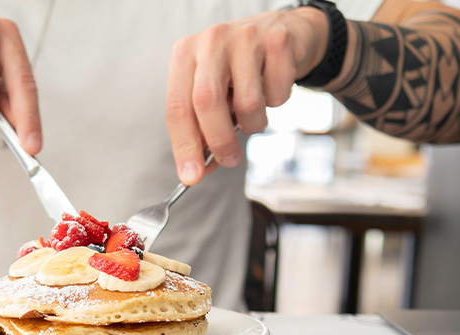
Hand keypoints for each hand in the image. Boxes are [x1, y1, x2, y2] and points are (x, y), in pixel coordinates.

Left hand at [166, 8, 327, 183]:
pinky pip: (277, 93)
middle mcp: (210, 42)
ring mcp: (244, 37)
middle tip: (229, 160)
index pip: (177, 107)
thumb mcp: (215, 95)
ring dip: (254, 123)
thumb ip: (203, 130)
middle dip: (218, 141)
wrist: (282, 33)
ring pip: (247, 102)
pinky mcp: (277, 40)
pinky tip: (272, 87)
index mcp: (185, 55)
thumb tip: (197, 170)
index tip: (192, 176)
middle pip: (206, 102)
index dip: (184, 146)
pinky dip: (277, 102)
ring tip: (254, 113)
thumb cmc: (240, 71)